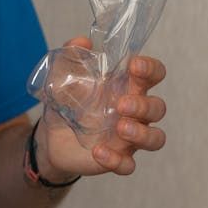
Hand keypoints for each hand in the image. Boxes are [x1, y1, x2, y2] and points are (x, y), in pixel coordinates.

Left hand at [37, 37, 167, 177]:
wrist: (50, 137)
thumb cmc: (67, 102)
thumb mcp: (63, 77)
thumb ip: (72, 57)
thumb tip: (81, 42)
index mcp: (128, 87)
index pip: (154, 75)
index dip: (151, 69)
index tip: (134, 66)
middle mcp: (135, 113)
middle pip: (158, 108)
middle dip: (144, 105)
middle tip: (121, 105)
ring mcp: (128, 138)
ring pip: (155, 138)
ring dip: (142, 133)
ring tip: (120, 128)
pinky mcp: (117, 159)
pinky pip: (128, 165)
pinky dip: (116, 160)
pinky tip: (98, 152)